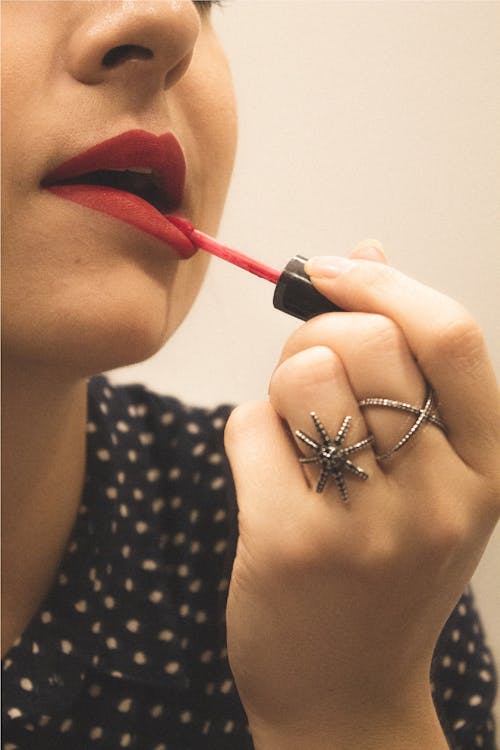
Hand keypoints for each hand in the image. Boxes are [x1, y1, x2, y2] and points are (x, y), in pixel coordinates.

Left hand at [224, 241, 499, 748]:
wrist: (345, 693)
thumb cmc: (383, 571)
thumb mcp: (426, 475)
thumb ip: (405, 363)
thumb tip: (369, 252)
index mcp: (487, 466)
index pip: (449, 336)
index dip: (384, 285)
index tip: (334, 271)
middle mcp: (441, 495)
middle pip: (363, 342)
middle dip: (316, 337)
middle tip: (307, 377)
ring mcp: (369, 524)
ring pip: (301, 375)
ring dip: (282, 389)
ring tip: (296, 438)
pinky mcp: (293, 543)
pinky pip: (249, 426)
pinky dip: (248, 435)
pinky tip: (268, 478)